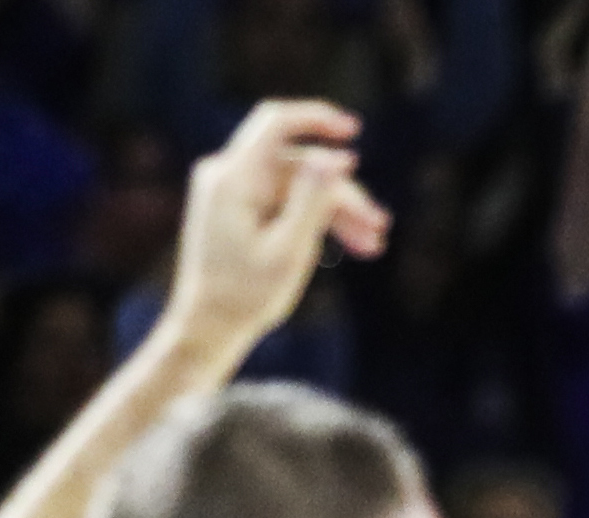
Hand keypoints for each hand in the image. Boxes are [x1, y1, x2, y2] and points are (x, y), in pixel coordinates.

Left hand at [165, 101, 389, 359]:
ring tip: (373, 245)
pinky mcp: (239, 207)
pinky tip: (350, 243)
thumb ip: (313, 200)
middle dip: (343, 193)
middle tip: (380, 228)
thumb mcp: (290, 249)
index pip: (276, 123)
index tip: (354, 131)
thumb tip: (338, 159)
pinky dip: (315, 218)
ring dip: (337, 211)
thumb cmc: (245, 295)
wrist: (208, 326)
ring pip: (297, 185)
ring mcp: (232, 190)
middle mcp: (228, 175)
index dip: (316, 119)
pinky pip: (284, 200)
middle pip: (298, 165)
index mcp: (234, 179)